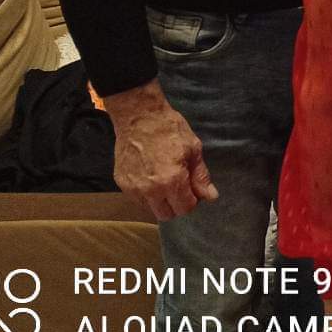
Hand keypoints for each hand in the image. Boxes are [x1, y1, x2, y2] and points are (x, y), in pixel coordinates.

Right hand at [104, 81, 216, 220]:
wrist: (139, 116)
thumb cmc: (169, 129)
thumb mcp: (193, 149)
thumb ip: (201, 176)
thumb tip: (211, 197)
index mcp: (171, 181)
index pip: (184, 208)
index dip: (192, 200)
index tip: (193, 189)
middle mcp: (150, 190)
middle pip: (166, 215)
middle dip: (176, 205)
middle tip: (180, 187)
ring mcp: (133, 188)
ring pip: (150, 209)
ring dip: (160, 201)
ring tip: (165, 180)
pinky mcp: (121, 183)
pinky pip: (137, 199)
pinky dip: (146, 194)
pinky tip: (151, 177)